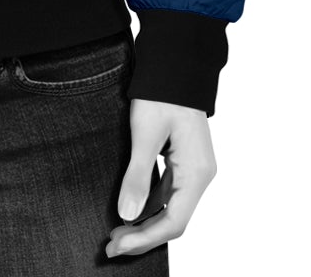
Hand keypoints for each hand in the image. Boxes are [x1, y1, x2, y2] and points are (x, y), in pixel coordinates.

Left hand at [105, 98, 216, 257]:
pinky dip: (149, 203)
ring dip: (145, 221)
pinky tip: (129, 206)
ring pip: (170, 207)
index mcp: (196, 173)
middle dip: (142, 235)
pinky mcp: (182, 160)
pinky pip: (167, 191)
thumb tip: (127, 215)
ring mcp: (192, 168)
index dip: (144, 239)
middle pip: (173, 219)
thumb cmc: (161, 94)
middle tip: (110, 244)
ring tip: (116, 230)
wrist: (174, 64)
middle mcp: (199, 175)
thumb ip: (137, 175)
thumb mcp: (145, 133)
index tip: (116, 245)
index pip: (173, 222)